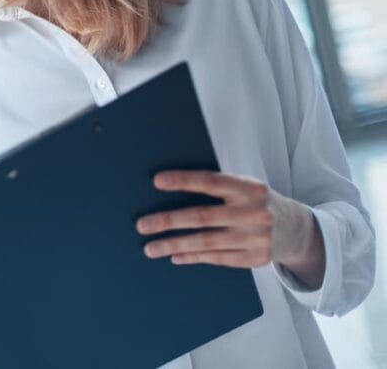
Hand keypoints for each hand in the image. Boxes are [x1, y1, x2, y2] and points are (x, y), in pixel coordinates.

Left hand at [136, 170, 325, 287]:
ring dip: (174, 245)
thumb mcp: (245, 186)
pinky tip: (175, 256)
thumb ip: (218, 186)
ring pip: (206, 242)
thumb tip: (169, 185)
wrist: (297, 229)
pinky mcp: (256, 259)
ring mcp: (256, 238)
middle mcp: (254, 213)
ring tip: (150, 248)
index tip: (156, 181)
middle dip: (168, 221)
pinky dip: (193, 257)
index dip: (184, 181)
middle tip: (142, 225)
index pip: (211, 182)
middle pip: (203, 217)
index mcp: (249, 188)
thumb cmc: (256, 202)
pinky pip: (217, 258)